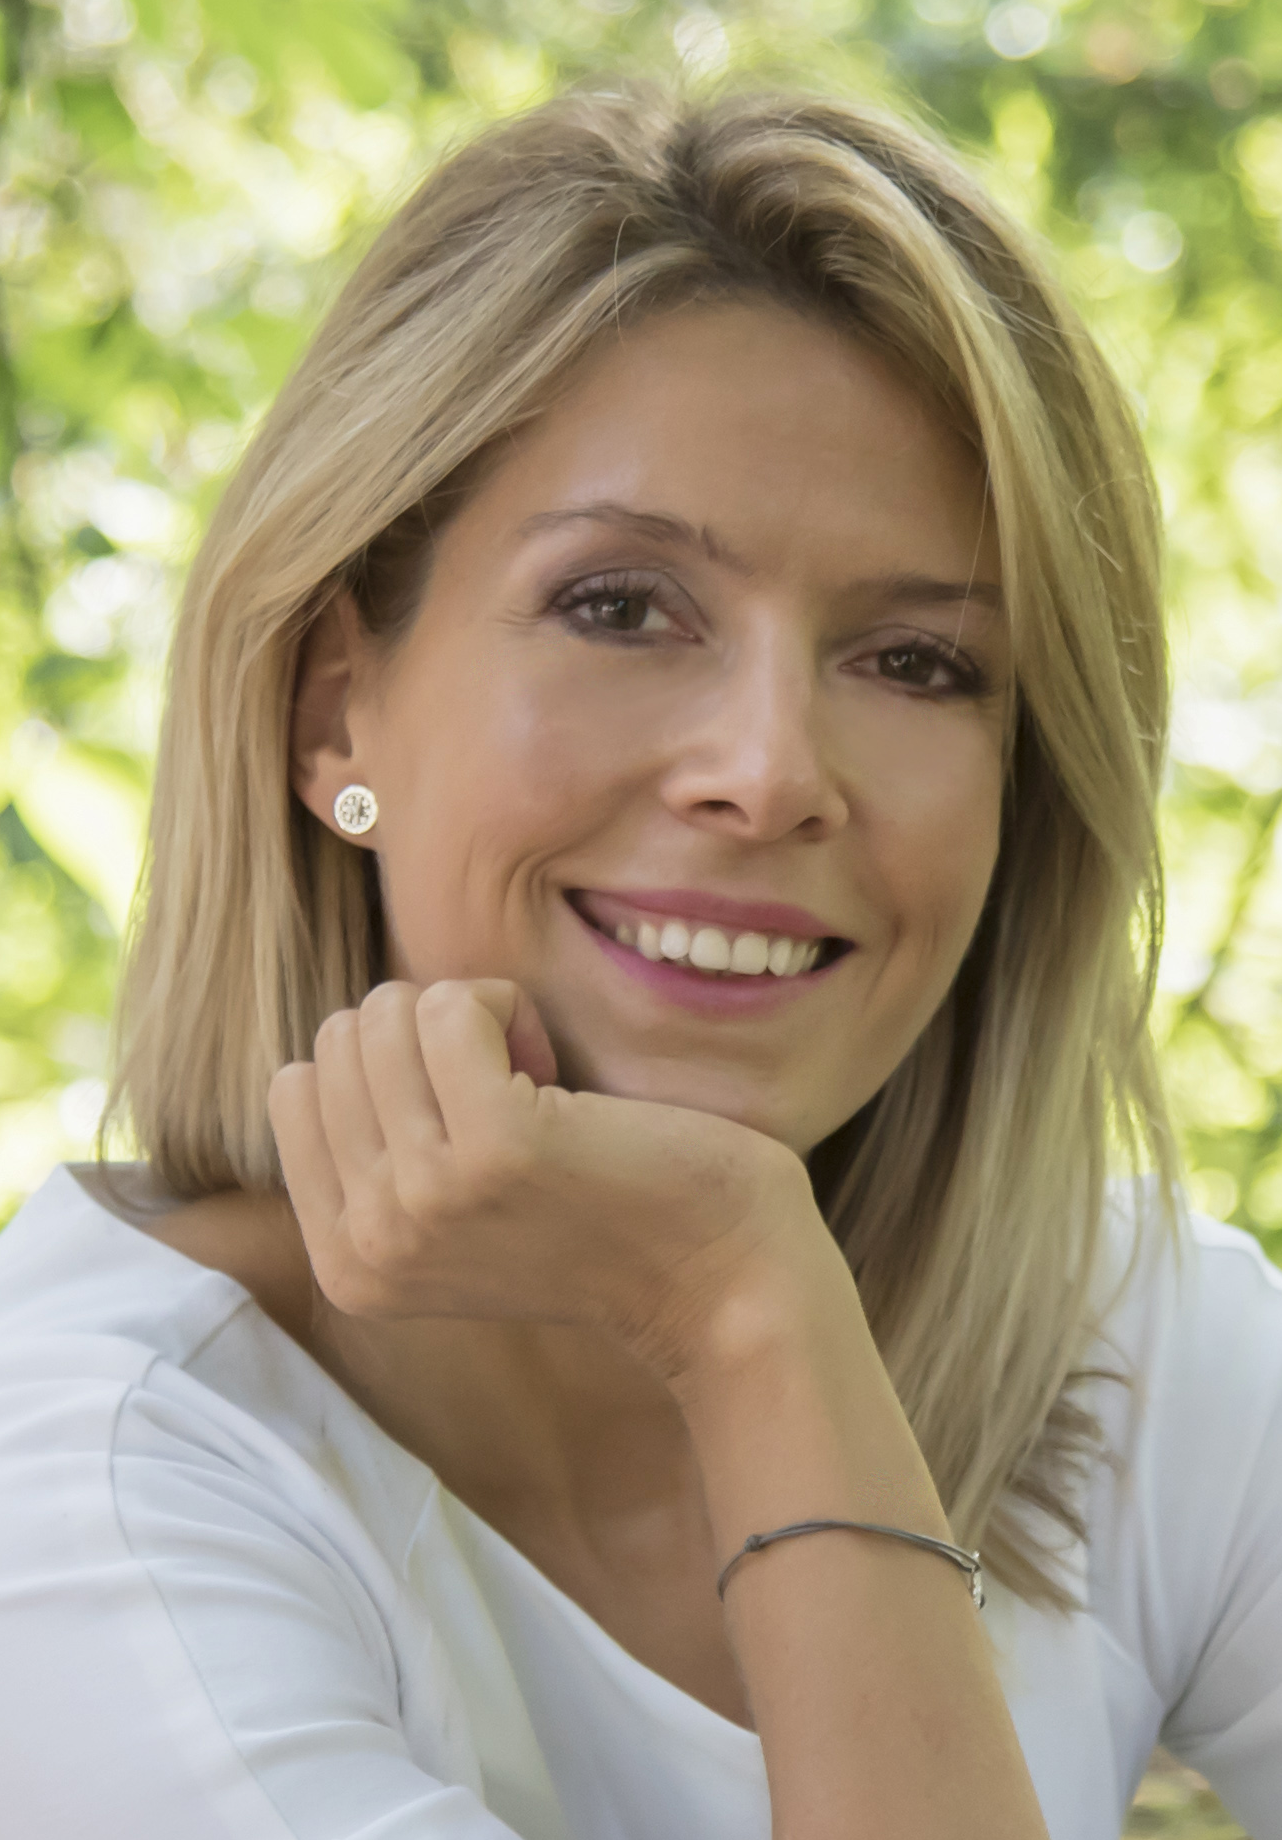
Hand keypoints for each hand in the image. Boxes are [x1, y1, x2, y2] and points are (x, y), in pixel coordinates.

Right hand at [267, 979, 818, 1379]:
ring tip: (537, 1087)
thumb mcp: (451, 1215)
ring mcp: (422, 1196)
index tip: (463, 1118)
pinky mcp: (493, 1147)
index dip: (385, 1070)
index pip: (296, 1086)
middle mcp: (368, 1241)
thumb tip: (342, 1039)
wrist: (719, 1281)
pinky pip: (454, 1005)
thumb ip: (381, 1155)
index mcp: (346, 1263)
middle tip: (510, 1099)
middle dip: (424, 1038)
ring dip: (470, 1019)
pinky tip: (557, 1072)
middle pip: (338, 1039)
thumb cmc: (600, 1220)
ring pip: (385, 1013)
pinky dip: (510, 1006)